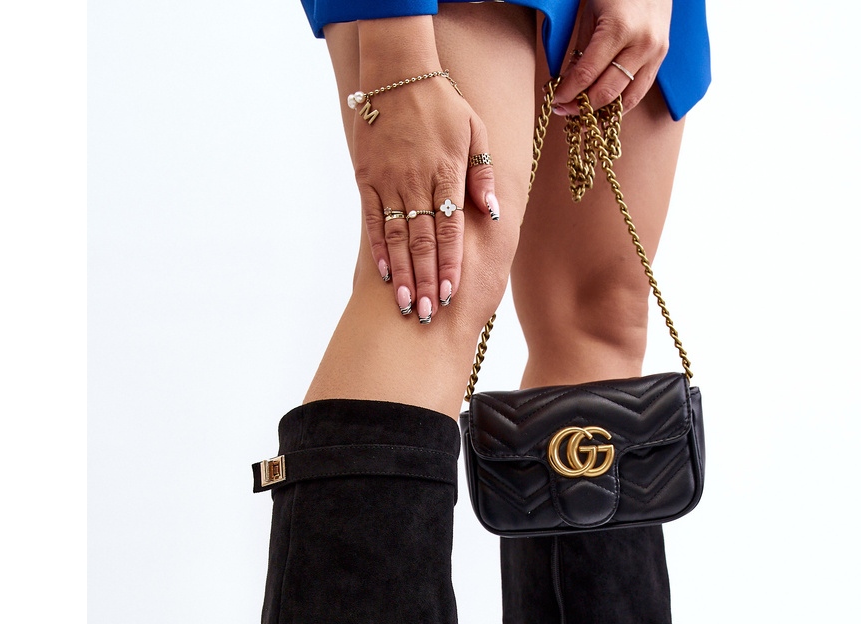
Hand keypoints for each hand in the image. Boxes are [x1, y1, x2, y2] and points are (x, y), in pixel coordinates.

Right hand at [354, 71, 495, 323]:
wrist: (398, 71)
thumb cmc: (443, 104)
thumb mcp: (475, 131)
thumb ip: (482, 174)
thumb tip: (493, 213)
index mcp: (446, 173)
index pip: (449, 229)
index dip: (449, 263)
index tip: (449, 292)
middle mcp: (417, 181)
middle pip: (422, 241)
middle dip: (424, 280)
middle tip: (426, 314)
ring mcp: (389, 181)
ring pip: (397, 236)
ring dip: (401, 273)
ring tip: (404, 304)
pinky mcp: (367, 177)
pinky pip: (373, 219)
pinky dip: (378, 247)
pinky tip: (382, 273)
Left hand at [552, 0, 672, 113]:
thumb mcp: (591, 15)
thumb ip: (581, 52)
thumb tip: (568, 86)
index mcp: (619, 29)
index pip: (588, 74)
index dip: (569, 93)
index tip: (556, 102)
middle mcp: (641, 45)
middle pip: (607, 92)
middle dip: (583, 107)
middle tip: (564, 112)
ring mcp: (655, 54)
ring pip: (626, 100)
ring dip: (602, 114)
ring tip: (583, 118)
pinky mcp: (661, 59)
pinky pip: (639, 92)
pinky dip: (620, 105)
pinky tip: (603, 110)